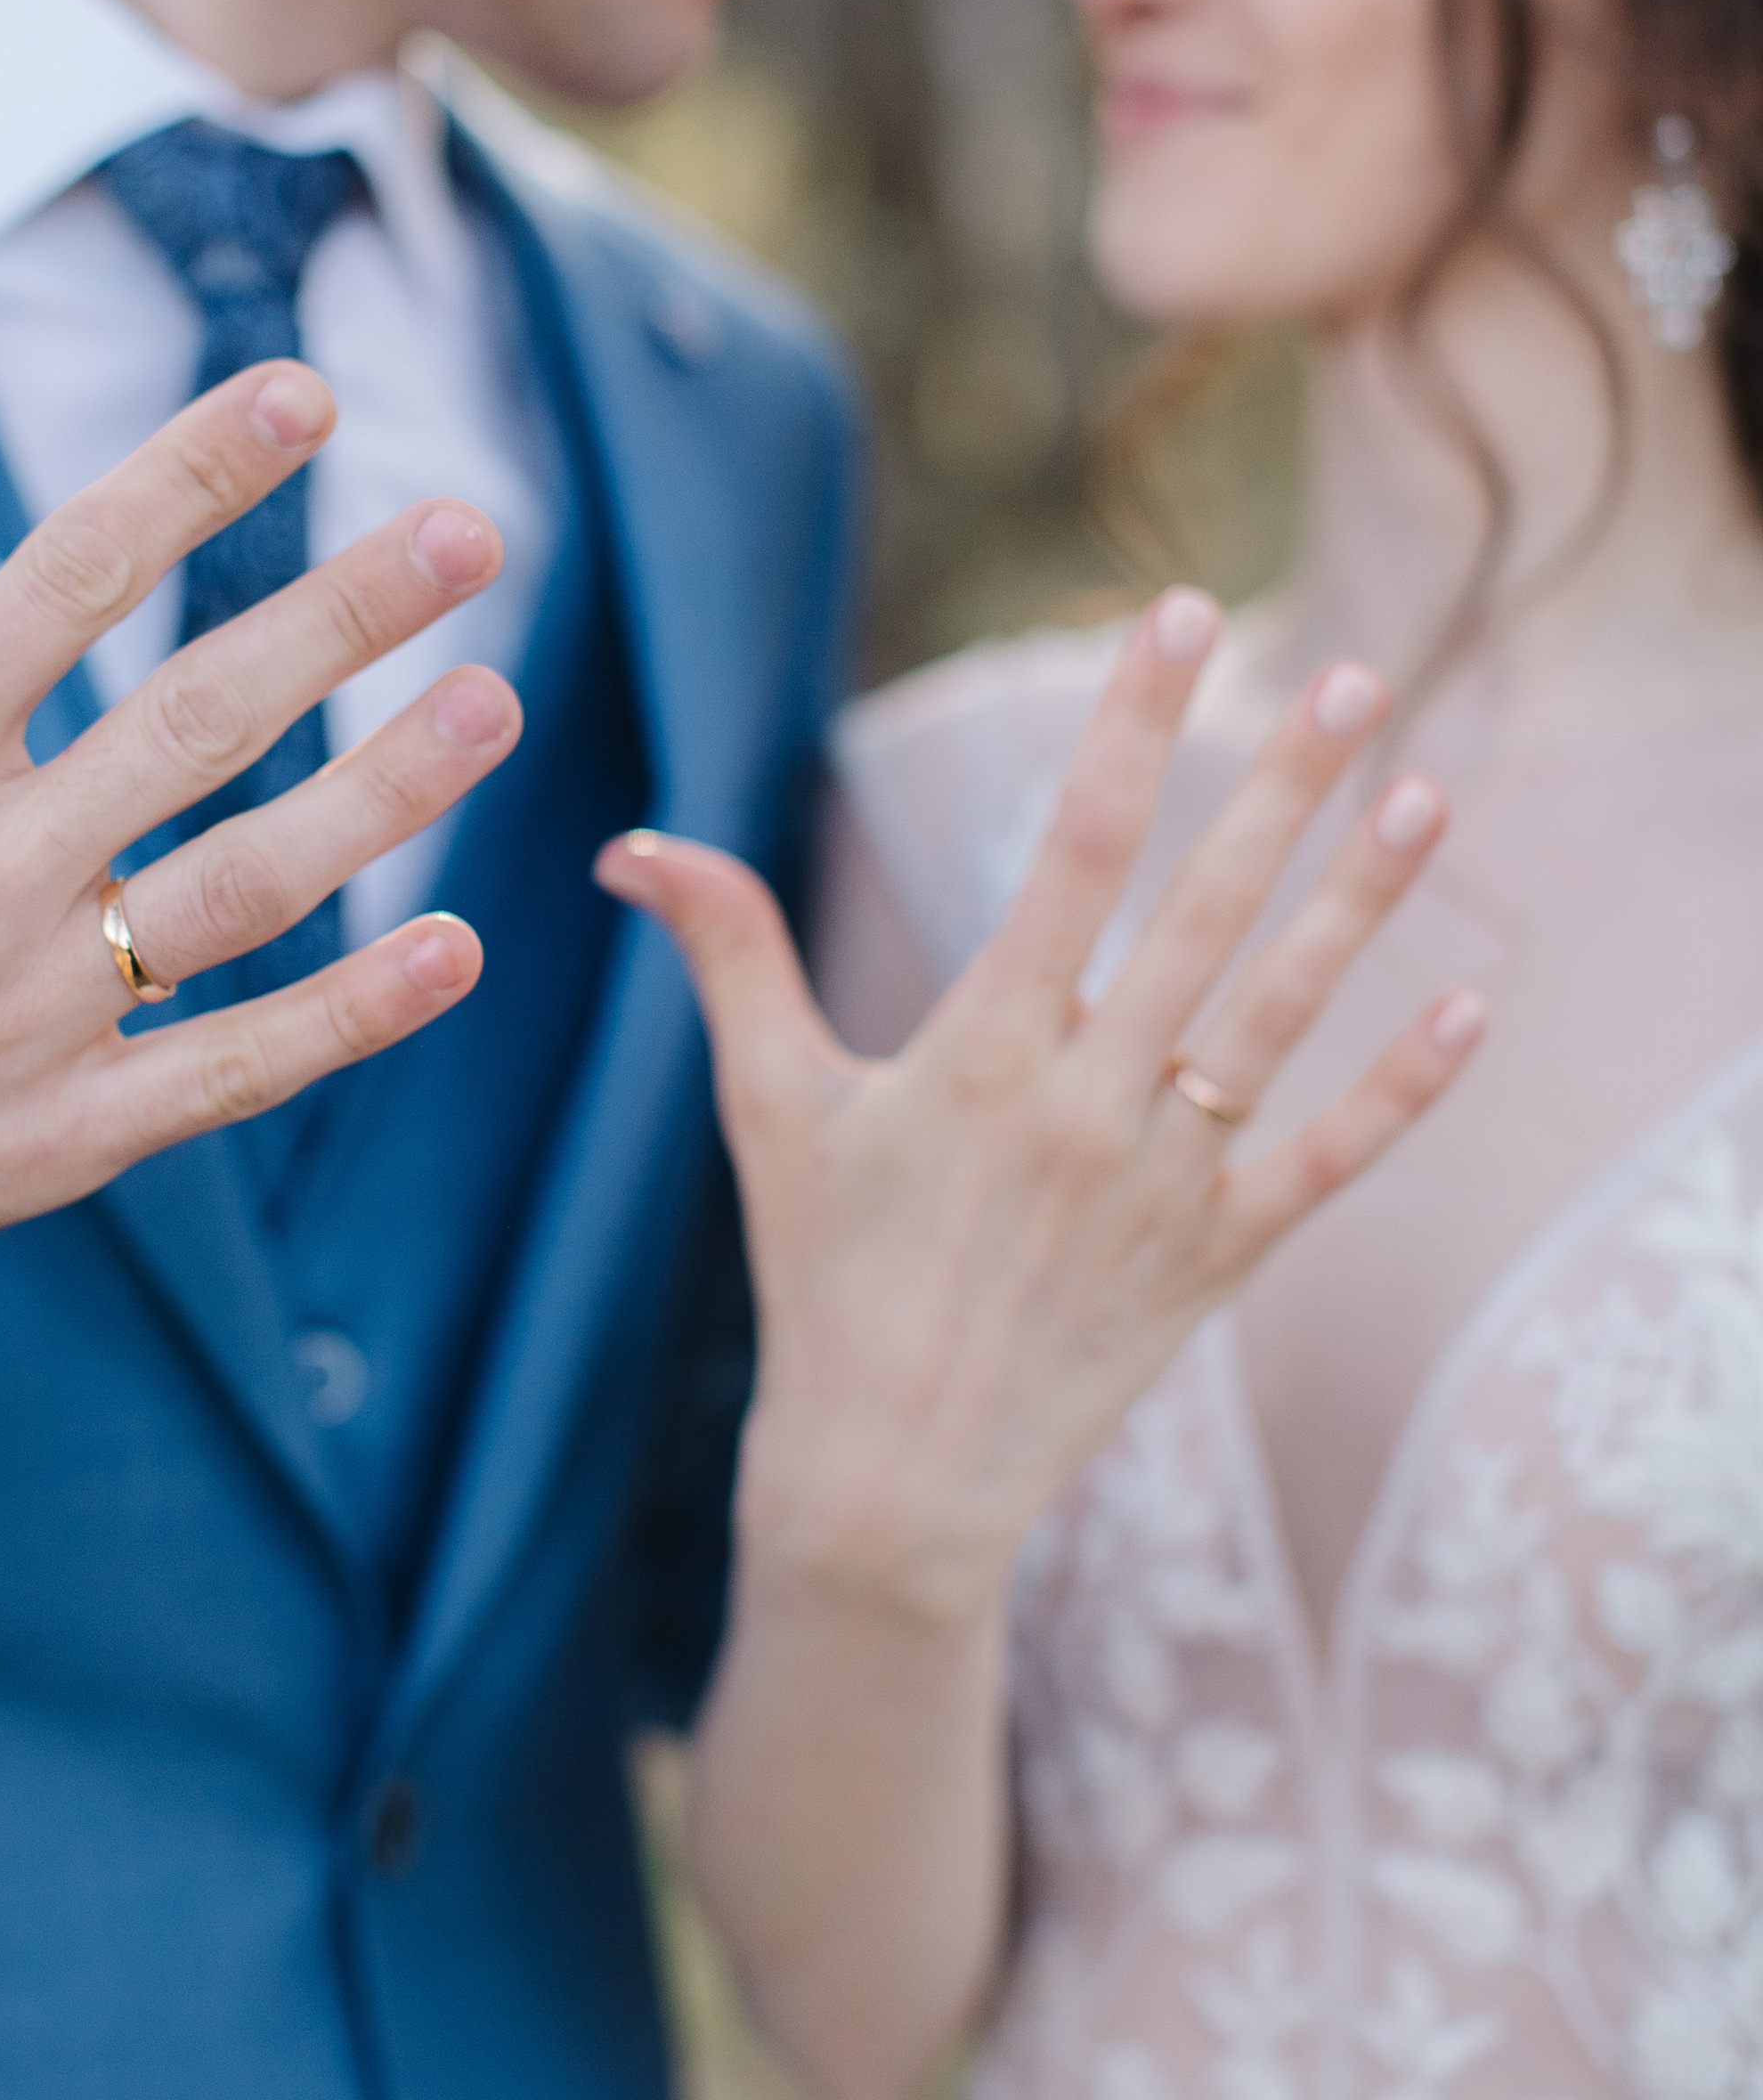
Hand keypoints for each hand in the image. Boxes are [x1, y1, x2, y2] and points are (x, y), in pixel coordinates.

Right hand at [0, 351, 520, 1430]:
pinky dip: (347, 1021)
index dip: (198, 476)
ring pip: (248, 884)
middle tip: (472, 533)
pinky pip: (225, 1072)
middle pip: (198, 714)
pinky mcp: (41, 1144)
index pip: (69, 576)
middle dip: (345, 615)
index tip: (306, 398)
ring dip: (386, 795)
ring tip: (496, 706)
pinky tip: (453, 955)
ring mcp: (19, 1015)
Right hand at [599, 590, 1484, 1632]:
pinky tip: (1469, 1008)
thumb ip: (729, 954)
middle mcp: (1085, 1100)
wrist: (888, 1482)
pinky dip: (1400, 1091)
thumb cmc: (819, 1278)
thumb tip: (629, 844)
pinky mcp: (1215, 1259)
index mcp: (982, 1046)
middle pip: (1203, 910)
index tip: (1176, 617)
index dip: (1129, 721)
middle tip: (1348, 672)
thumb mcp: (768, 1107)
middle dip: (1280, 785)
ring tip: (1427, 795)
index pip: (1073, 844)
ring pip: (1280, 1016)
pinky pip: (1326, 1160)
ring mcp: (1161, 1182)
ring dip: (1360, 905)